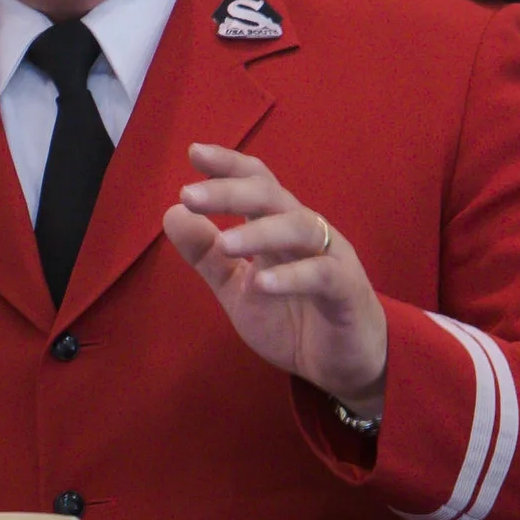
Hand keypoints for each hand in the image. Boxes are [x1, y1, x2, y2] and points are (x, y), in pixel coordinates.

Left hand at [161, 142, 389, 415]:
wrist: (343, 366)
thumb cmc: (294, 320)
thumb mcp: (237, 288)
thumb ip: (207, 255)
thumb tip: (172, 213)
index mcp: (278, 227)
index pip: (256, 183)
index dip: (228, 166)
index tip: (194, 152)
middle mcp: (305, 232)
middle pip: (271, 196)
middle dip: (230, 192)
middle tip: (189, 195)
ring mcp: (331, 258)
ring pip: (298, 228)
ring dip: (258, 233)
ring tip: (224, 243)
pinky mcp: (347, 291)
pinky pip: (322, 275)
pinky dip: (292, 278)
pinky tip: (262, 283)